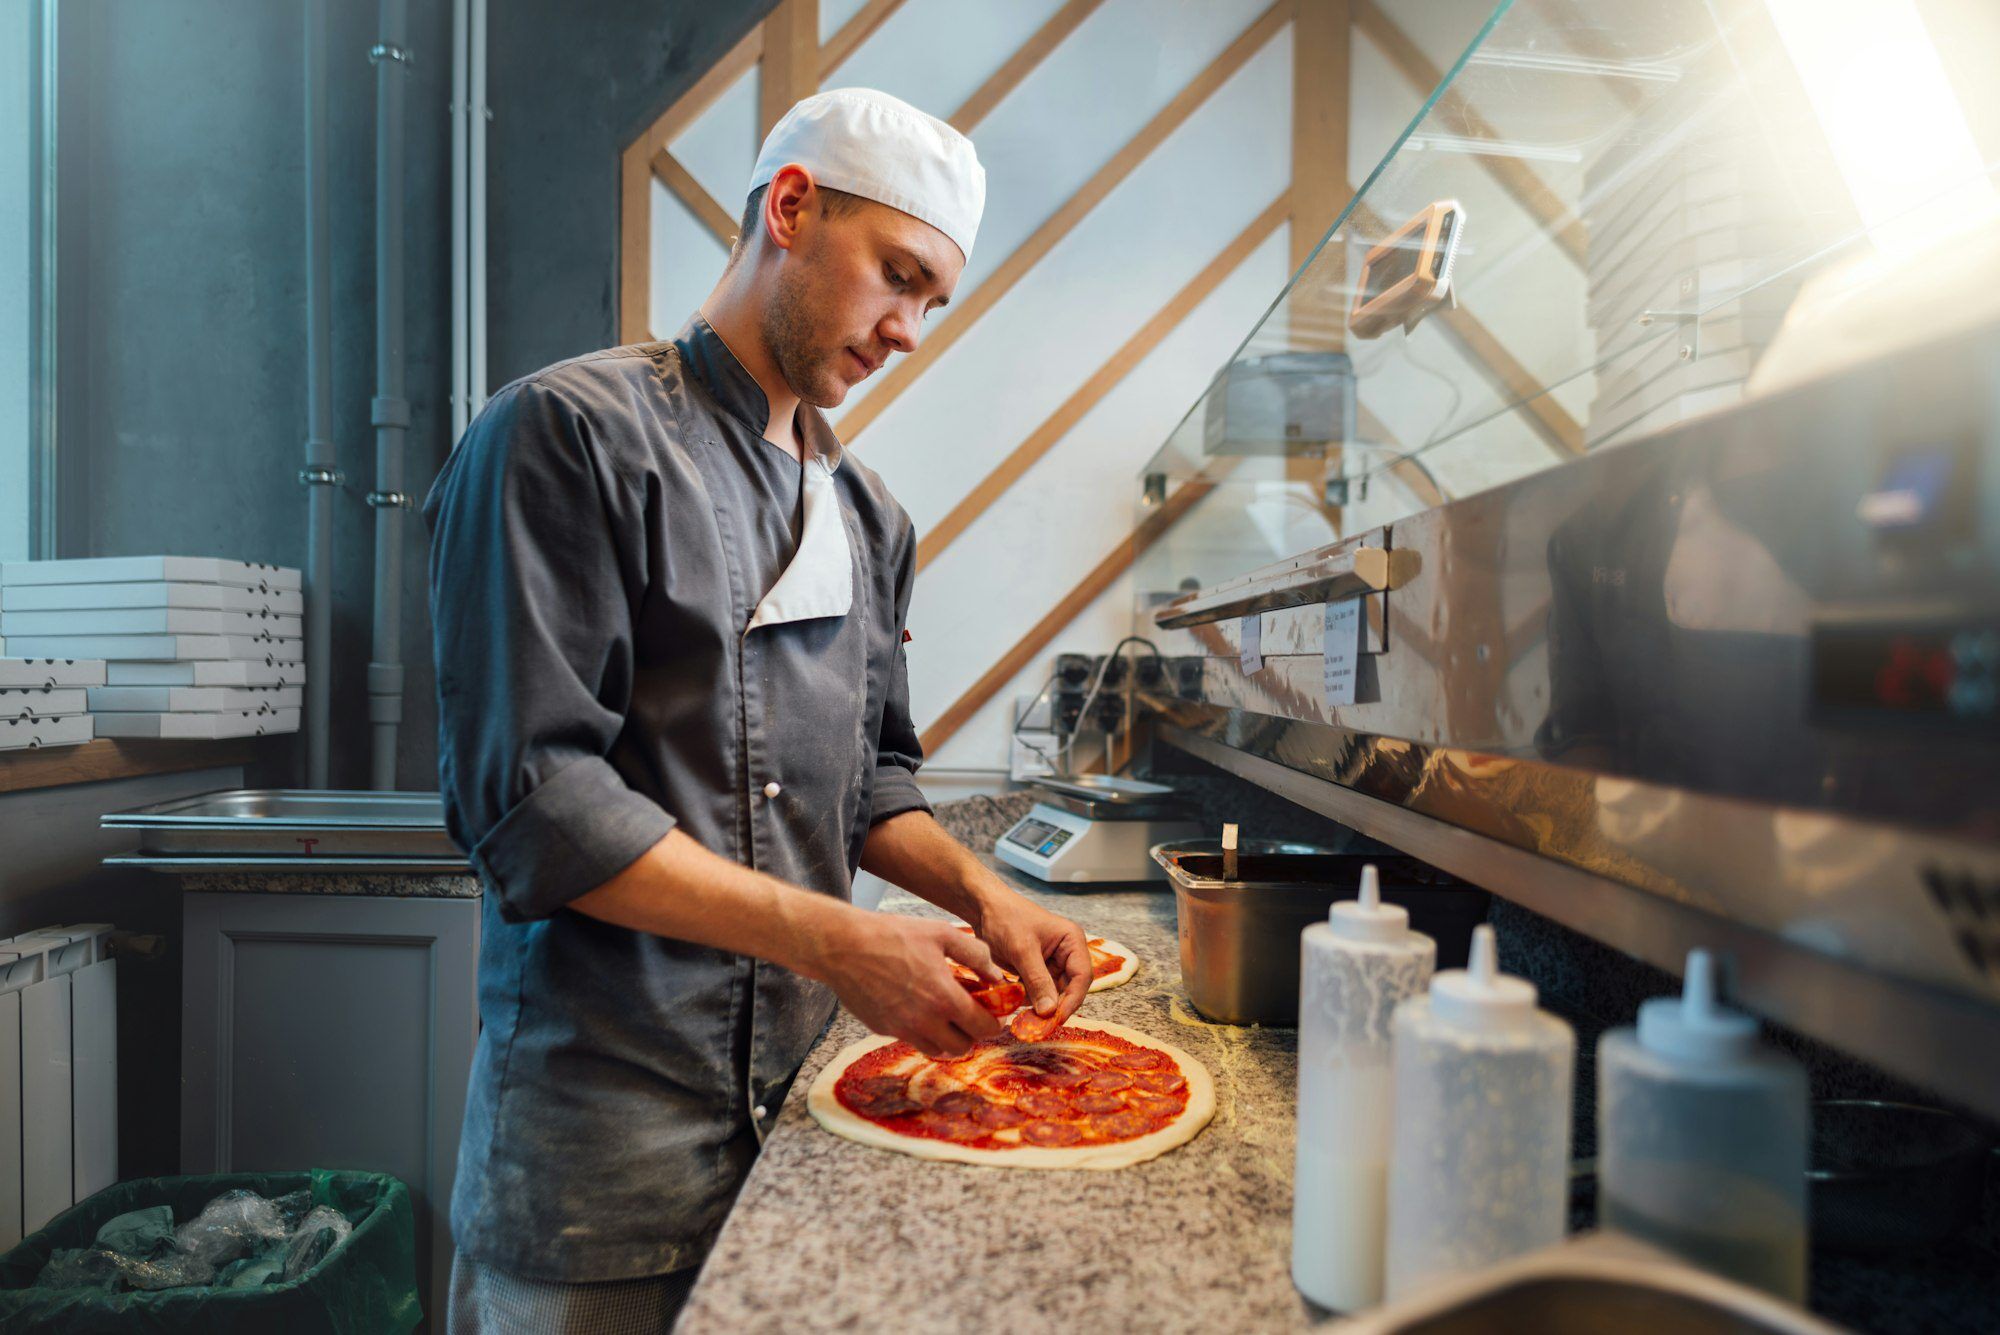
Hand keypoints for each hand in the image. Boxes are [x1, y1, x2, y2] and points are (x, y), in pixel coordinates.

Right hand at [816, 909, 1006, 1059]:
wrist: (843, 946)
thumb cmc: (893, 935)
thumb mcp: (941, 933)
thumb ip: (975, 954)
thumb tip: (996, 975)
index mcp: (944, 998)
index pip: (982, 1028)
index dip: (993, 1023)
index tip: (992, 1015)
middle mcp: (924, 1021)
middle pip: (962, 1047)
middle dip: (971, 1033)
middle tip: (969, 1014)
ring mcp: (901, 1029)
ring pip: (936, 1049)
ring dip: (946, 1037)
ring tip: (944, 1013)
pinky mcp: (883, 1029)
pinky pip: (911, 1040)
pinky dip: (921, 1032)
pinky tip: (918, 1008)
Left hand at [970, 885, 1092, 1027]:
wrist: (981, 906)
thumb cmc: (1005, 917)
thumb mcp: (1022, 950)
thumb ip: (1037, 981)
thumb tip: (1050, 1012)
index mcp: (1072, 941)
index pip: (1082, 977)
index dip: (1072, 1000)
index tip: (1056, 1019)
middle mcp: (1066, 953)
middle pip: (1068, 989)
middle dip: (1053, 1006)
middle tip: (1036, 1025)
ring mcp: (1050, 963)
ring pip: (1051, 994)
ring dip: (1038, 1005)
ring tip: (1021, 1014)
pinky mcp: (1034, 970)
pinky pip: (1036, 992)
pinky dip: (1026, 999)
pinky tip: (1013, 1000)